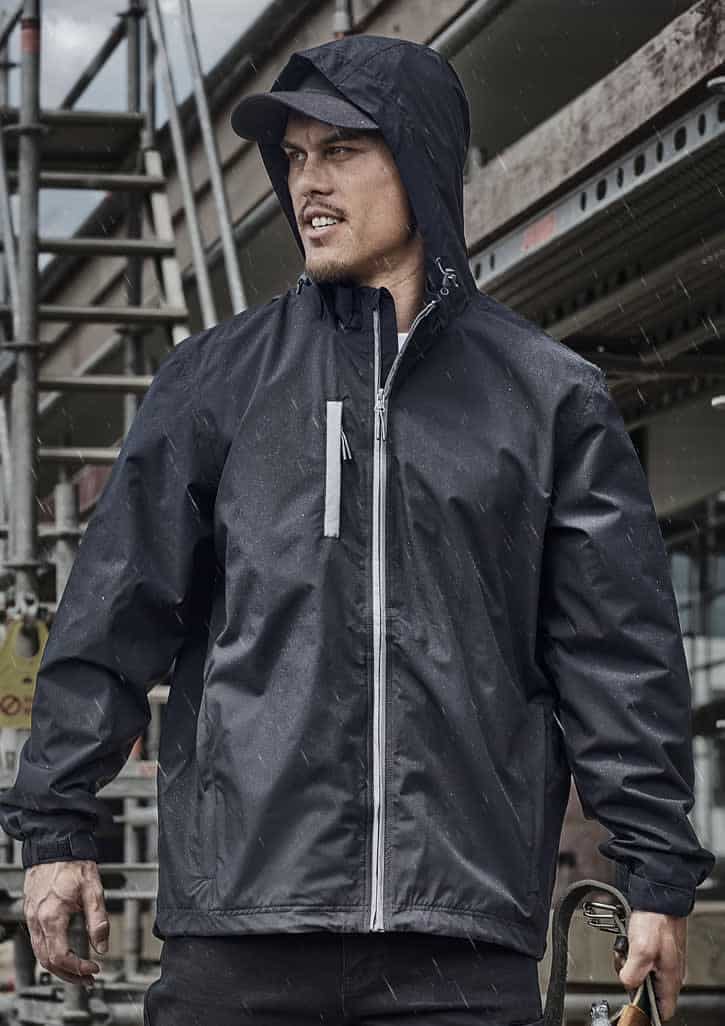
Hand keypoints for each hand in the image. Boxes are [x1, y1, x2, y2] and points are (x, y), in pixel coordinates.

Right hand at [23, 859, 109, 986]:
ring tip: (79, 971)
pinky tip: (65, 953)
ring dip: (59, 967)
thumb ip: (98, 920)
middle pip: (47, 962)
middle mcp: (37, 920)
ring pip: (40, 954)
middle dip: (69, 975)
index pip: (60, 956)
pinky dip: (50, 954)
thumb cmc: (74, 864)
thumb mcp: (93, 890)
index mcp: (52, 916)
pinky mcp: (31, 913)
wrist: (55, 845)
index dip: (78, 968)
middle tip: (88, 979)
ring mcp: (32, 917)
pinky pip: (37, 942)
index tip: (95, 968)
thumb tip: (102, 946)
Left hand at [613, 910, 686, 1021]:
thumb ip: (634, 973)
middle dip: (632, 981)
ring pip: (642, 975)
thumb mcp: (641, 949)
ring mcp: (663, 961)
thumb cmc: (655, 919)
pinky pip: (640, 961)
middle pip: (648, 992)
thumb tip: (628, 985)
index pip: (664, 1010)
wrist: (658, 896)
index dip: (647, 1008)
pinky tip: (628, 943)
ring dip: (629, 964)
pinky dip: (631, 954)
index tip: (633, 997)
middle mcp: (669, 973)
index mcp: (670, 978)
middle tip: (625, 963)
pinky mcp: (656, 950)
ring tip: (626, 949)